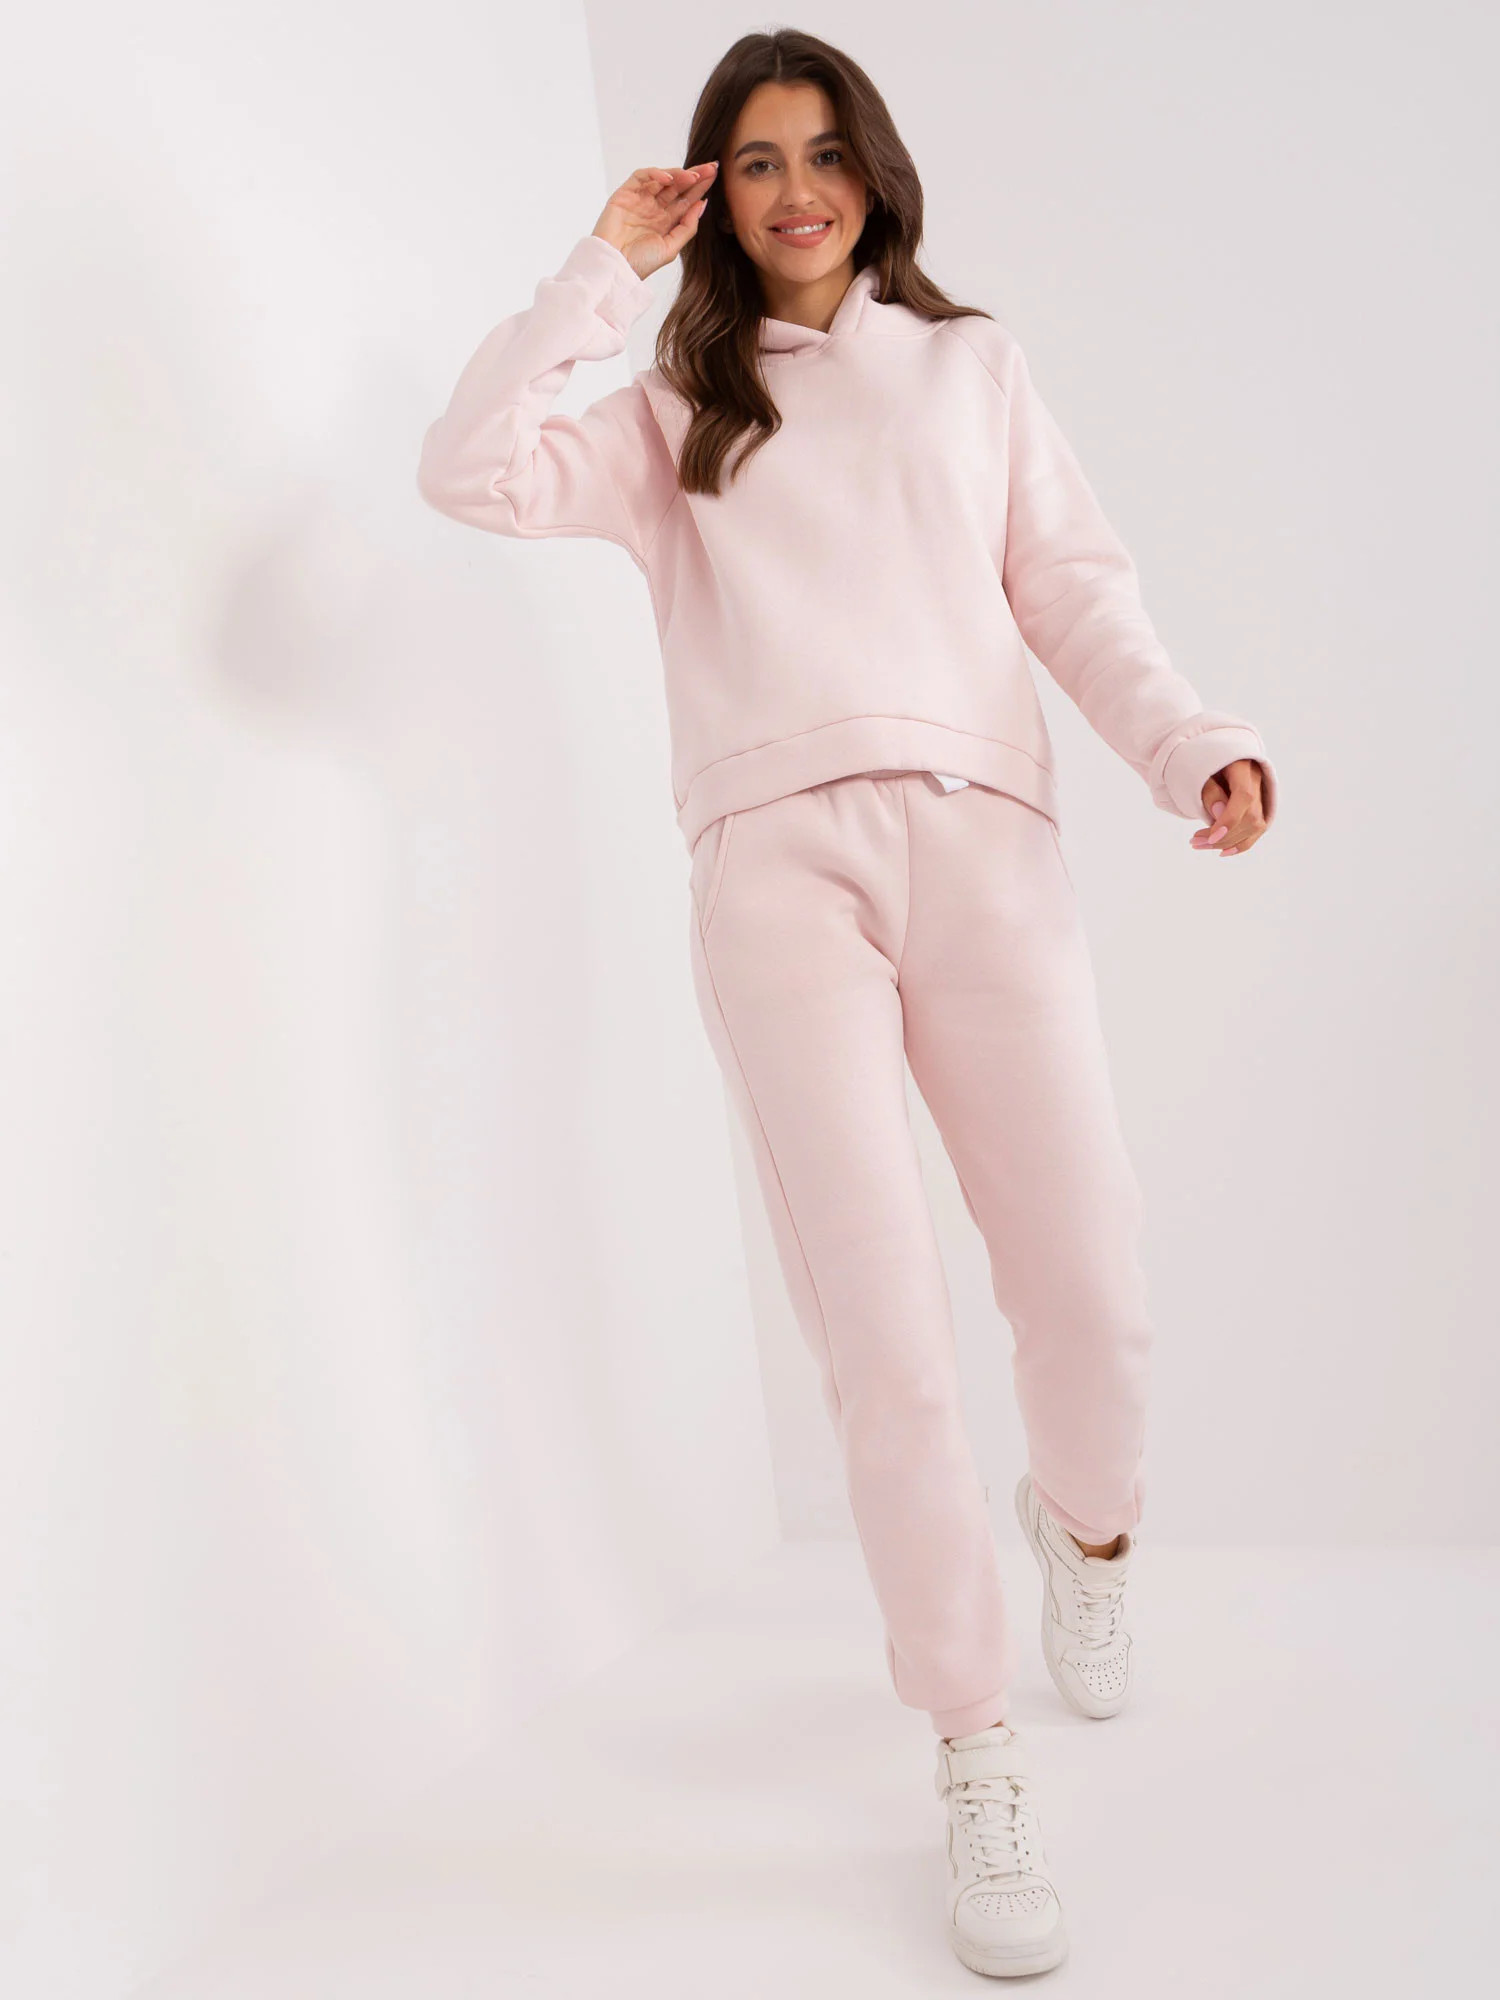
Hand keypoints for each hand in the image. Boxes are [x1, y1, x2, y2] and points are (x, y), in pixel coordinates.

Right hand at [592, 162, 717, 280]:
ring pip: (662, 179)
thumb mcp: (671, 247)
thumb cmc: (640, 263)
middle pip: (678, 186)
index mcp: (666, 222)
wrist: (614, 267)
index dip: (701, 187)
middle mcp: (655, 208)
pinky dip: (655, 174)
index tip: (715, 175)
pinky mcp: (625, 194)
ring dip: (679, 174)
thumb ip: (687, 226)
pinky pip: (641, 176)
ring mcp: (640, 200)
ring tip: (693, 176)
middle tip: (711, 167)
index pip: (687, 199)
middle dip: (695, 175)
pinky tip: (669, 178)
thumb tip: (702, 204)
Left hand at [1191, 759, 1268, 856]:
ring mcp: (1261, 794)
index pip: (1245, 797)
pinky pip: (1256, 831)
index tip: (1210, 837)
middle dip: (1223, 836)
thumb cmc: (1202, 763)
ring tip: (1200, 845)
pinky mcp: (1259, 808)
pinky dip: (1240, 844)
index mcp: (1244, 766)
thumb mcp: (1199, 771)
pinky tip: (1222, 851)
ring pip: (1255, 827)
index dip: (1230, 820)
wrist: (1213, 758)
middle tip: (1194, 841)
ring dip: (1228, 842)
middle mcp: (1258, 780)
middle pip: (1251, 817)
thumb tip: (1219, 815)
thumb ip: (1210, 791)